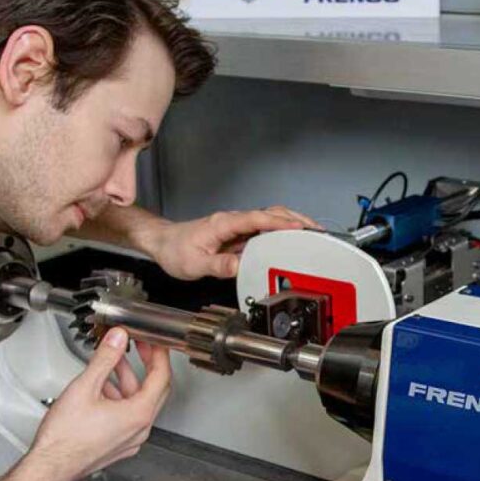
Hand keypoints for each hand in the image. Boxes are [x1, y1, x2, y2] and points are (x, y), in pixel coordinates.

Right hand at [24, 327, 171, 480]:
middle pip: (154, 390)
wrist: (48, 468)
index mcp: (139, 415)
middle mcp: (139, 430)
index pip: (162, 377)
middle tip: (141, 347)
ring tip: (114, 362)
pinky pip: (127, 416)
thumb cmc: (64, 439)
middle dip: (148, 365)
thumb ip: (105, 358)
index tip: (155, 342)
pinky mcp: (118, 445)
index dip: (159, 355)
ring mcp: (130, 439)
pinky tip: (103, 387)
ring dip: (128, 380)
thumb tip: (118, 339)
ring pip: (138, 403)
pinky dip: (119, 398)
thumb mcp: (85, 387)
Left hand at [149, 205, 319, 279]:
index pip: (258, 218)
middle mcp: (233, 221)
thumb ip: (218, 265)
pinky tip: (290, 241)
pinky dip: (281, 232)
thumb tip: (239, 266)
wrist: (163, 243)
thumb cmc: (175, 250)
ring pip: (269, 219)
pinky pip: (263, 230)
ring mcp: (236, 226)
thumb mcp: (193, 264)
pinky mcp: (237, 234)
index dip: (280, 222)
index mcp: (224, 224)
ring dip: (291, 223)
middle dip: (296, 219)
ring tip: (311, 234)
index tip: (299, 227)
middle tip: (317, 230)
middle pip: (271, 213)